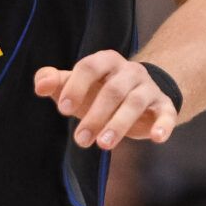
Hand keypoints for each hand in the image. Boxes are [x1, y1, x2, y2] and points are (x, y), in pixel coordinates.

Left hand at [33, 50, 177, 148]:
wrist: (139, 95)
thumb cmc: (99, 91)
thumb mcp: (76, 85)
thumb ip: (54, 81)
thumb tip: (39, 84)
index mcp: (106, 61)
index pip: (89, 67)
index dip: (76, 87)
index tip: (62, 109)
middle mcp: (130, 71)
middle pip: (113, 90)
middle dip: (95, 115)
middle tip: (80, 140)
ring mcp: (148, 88)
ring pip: (135, 103)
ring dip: (119, 124)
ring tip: (104, 145)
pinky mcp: (164, 106)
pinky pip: (166, 114)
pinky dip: (164, 125)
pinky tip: (157, 138)